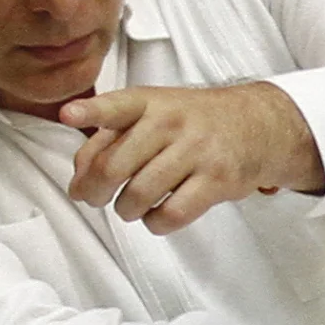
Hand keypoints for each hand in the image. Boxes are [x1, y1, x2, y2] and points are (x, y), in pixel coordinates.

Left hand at [59, 82, 324, 234]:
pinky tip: (156, 214)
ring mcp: (196, 150)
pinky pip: (170, 214)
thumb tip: (78, 179)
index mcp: (149, 102)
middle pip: (114, 166)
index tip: (68, 115)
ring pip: (138, 195)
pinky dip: (154, 222)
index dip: (90, 112)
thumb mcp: (149, 114)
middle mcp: (171, 122)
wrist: (256, 125)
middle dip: (94, 191)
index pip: (116, 106)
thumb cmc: (189, 123)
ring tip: (130, 204)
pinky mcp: (217, 180)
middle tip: (93, 197)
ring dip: (125, 209)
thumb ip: (107, 139)